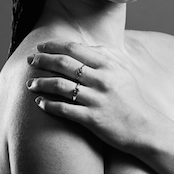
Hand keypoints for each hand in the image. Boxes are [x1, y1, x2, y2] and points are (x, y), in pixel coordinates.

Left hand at [26, 41, 152, 150]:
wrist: (143, 128)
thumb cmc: (130, 98)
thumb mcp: (122, 72)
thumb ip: (105, 56)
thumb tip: (83, 45)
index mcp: (108, 65)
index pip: (74, 48)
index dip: (53, 46)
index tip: (40, 47)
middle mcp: (102, 80)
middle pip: (64, 64)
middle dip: (42, 61)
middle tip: (30, 62)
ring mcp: (96, 100)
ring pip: (60, 86)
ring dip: (41, 83)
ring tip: (30, 84)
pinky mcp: (92, 119)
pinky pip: (63, 109)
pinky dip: (48, 105)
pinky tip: (39, 103)